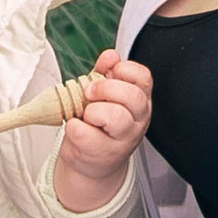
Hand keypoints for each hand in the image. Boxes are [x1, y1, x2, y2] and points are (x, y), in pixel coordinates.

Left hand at [50, 48, 152, 209]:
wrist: (92, 162)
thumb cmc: (99, 126)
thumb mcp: (103, 95)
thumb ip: (105, 72)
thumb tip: (110, 55)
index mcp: (139, 101)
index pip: (143, 78)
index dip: (124, 70)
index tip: (108, 72)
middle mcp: (137, 120)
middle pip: (132, 96)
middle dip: (106, 88)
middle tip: (89, 93)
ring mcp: (123, 139)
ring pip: (115, 116)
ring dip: (93, 111)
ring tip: (86, 115)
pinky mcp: (102, 153)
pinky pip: (84, 132)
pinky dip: (74, 126)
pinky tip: (77, 128)